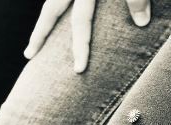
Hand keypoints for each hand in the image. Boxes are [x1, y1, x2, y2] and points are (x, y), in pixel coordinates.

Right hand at [24, 0, 151, 72]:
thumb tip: (141, 23)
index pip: (81, 22)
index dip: (80, 46)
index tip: (78, 70)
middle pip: (53, 9)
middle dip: (40, 33)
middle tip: (29, 55)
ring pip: (55, 1)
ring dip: (45, 20)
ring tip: (37, 39)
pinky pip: (65, 0)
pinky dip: (59, 9)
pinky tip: (62, 18)